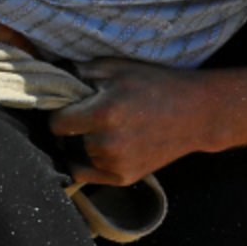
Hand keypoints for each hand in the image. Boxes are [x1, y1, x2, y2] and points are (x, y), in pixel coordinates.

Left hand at [48, 59, 217, 185]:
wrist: (195, 113)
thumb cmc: (155, 84)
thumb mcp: (118, 67)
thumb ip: (80, 71)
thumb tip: (52, 76)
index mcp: (104, 113)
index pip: (56, 123)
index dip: (61, 111)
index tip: (72, 105)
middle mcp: (107, 143)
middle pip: (66, 140)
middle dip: (74, 126)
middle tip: (92, 114)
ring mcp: (116, 164)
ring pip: (76, 156)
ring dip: (82, 143)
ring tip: (105, 128)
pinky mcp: (123, 178)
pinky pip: (86, 175)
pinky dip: (88, 161)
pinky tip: (103, 145)